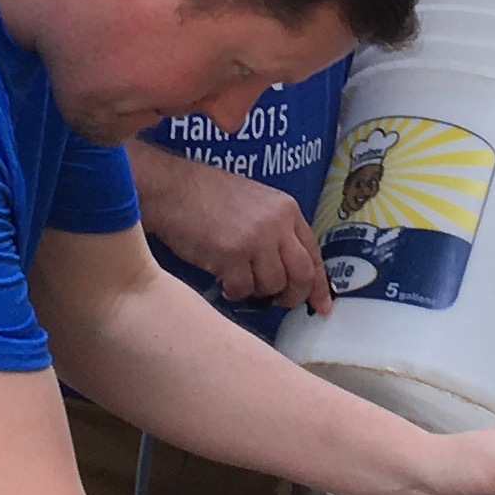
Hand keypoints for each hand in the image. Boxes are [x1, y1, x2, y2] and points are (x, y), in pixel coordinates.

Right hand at [132, 146, 333, 313]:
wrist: (173, 188)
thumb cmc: (208, 197)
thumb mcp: (255, 205)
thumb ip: (276, 232)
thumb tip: (289, 271)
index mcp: (287, 210)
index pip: (314, 253)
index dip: (319, 284)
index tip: (321, 306)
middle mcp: (277, 224)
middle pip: (302, 275)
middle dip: (292, 296)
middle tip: (276, 301)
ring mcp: (255, 239)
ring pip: (273, 286)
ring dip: (256, 291)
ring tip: (239, 279)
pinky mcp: (231, 254)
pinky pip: (243, 290)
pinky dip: (234, 292)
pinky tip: (223, 281)